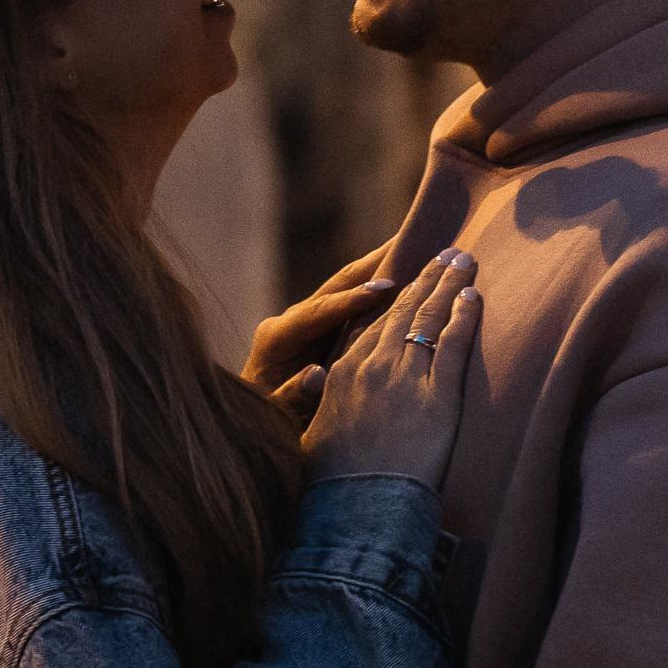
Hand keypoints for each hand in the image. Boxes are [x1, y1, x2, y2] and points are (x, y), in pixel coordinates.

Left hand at [245, 244, 398, 425]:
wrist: (254, 426)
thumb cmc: (267, 425)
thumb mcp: (276, 416)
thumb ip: (293, 395)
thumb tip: (315, 374)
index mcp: (278, 338)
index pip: (320, 312)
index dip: (352, 299)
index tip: (385, 287)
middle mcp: (293, 321)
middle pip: (337, 286)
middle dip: (372, 264)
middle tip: (408, 240)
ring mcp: (308, 322)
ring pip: (348, 288)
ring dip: (379, 268)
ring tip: (414, 246)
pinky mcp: (322, 330)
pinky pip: (354, 303)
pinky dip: (378, 289)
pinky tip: (407, 278)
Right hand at [298, 250, 477, 489]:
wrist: (355, 511)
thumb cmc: (331, 486)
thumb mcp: (315, 437)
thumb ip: (323, 408)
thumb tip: (320, 391)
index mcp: (342, 373)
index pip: (373, 324)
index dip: (395, 298)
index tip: (408, 277)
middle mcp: (372, 366)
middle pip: (404, 310)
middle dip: (428, 278)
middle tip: (447, 253)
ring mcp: (405, 378)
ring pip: (429, 317)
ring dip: (448, 284)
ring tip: (464, 260)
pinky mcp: (437, 396)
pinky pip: (454, 344)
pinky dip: (465, 316)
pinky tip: (474, 297)